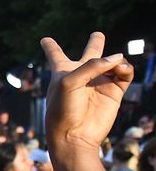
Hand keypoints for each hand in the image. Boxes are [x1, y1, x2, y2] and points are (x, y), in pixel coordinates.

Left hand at [41, 32, 132, 154]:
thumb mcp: (70, 82)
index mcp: (62, 71)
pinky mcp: (114, 92)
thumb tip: (118, 59)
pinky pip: (125, 74)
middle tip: (97, 34)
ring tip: (116, 65)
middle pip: (90, 54)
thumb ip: (92, 65)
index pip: (55, 54)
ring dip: (116, 60)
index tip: (44, 39)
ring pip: (112, 62)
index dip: (50, 46)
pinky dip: (125, 69)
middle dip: (95, 43)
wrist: (74, 135)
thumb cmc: (63, 109)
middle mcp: (81, 75)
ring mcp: (99, 83)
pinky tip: (121, 70)